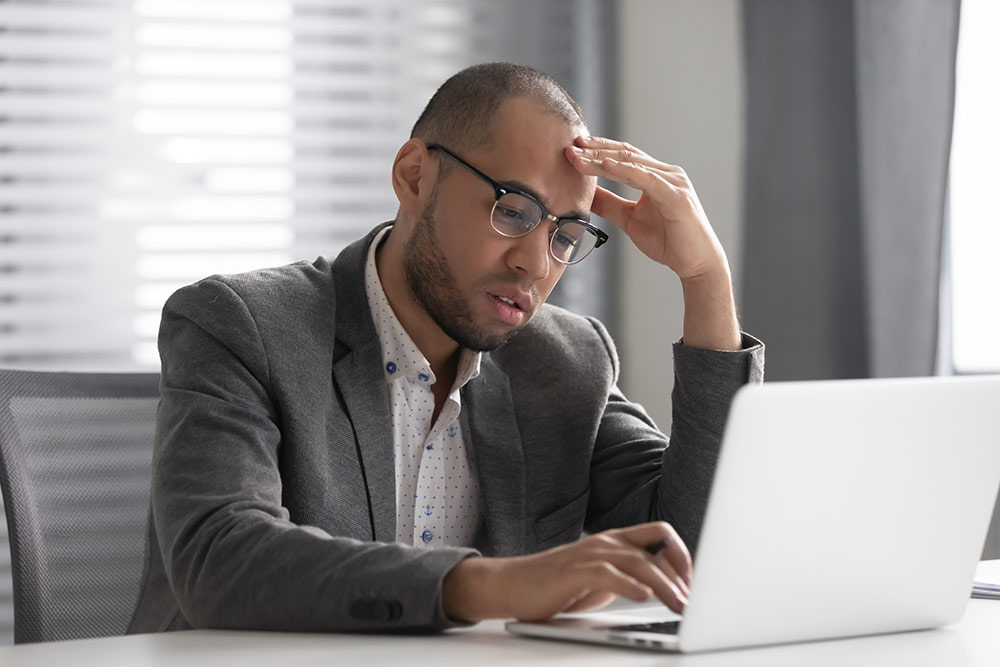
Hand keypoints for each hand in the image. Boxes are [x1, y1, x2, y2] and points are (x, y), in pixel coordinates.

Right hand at [442, 522, 691, 622]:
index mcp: (615, 540)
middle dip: (681, 574)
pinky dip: (630, 586)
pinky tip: (644, 599)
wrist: (512, 584)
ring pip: (639, 562)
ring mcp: (590, 554)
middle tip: (694, 601)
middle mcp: (606, 542)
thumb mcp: (602, 579)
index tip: (695, 583)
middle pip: (656, 547)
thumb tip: (666, 589)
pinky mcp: (574, 571)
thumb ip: (630, 577)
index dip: (683, 556)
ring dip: (664, 586)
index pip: (660, 534)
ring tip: (679, 606)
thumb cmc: (557, 586)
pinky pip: (609, 574)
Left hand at [566, 136, 727, 281]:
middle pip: (625, 155)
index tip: (572, 148)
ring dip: (602, 158)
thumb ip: (609, 204)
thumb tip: (586, 194)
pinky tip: (605, 165)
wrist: (696, 263)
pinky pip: (647, 179)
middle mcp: (666, 173)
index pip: (623, 156)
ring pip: (632, 164)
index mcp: (656, 176)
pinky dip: (625, 171)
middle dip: (595, 150)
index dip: (597, 151)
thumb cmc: (668, 241)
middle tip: (570, 146)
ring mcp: (673, 182)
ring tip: (579, 156)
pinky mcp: (676, 196)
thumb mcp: (629, 219)